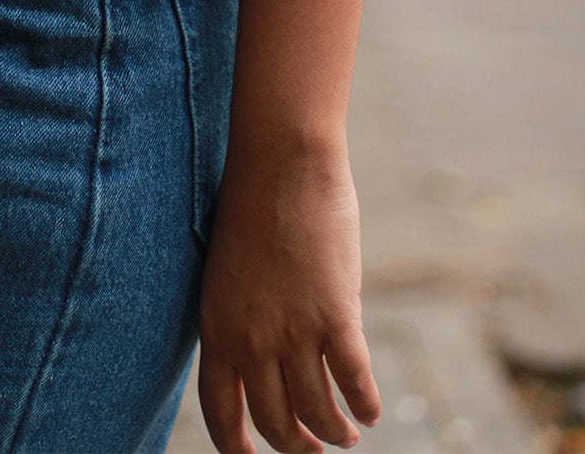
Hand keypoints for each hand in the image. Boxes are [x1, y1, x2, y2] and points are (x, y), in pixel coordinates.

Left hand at [197, 147, 380, 452]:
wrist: (281, 160)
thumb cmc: (252, 203)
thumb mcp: (226, 272)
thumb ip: (238, 318)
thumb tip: (258, 360)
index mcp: (216, 328)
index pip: (222, 415)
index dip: (240, 449)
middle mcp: (252, 340)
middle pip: (275, 422)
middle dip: (296, 445)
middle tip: (313, 448)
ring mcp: (295, 330)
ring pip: (317, 412)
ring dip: (334, 431)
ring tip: (346, 433)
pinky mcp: (336, 314)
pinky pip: (354, 380)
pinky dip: (364, 404)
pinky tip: (368, 410)